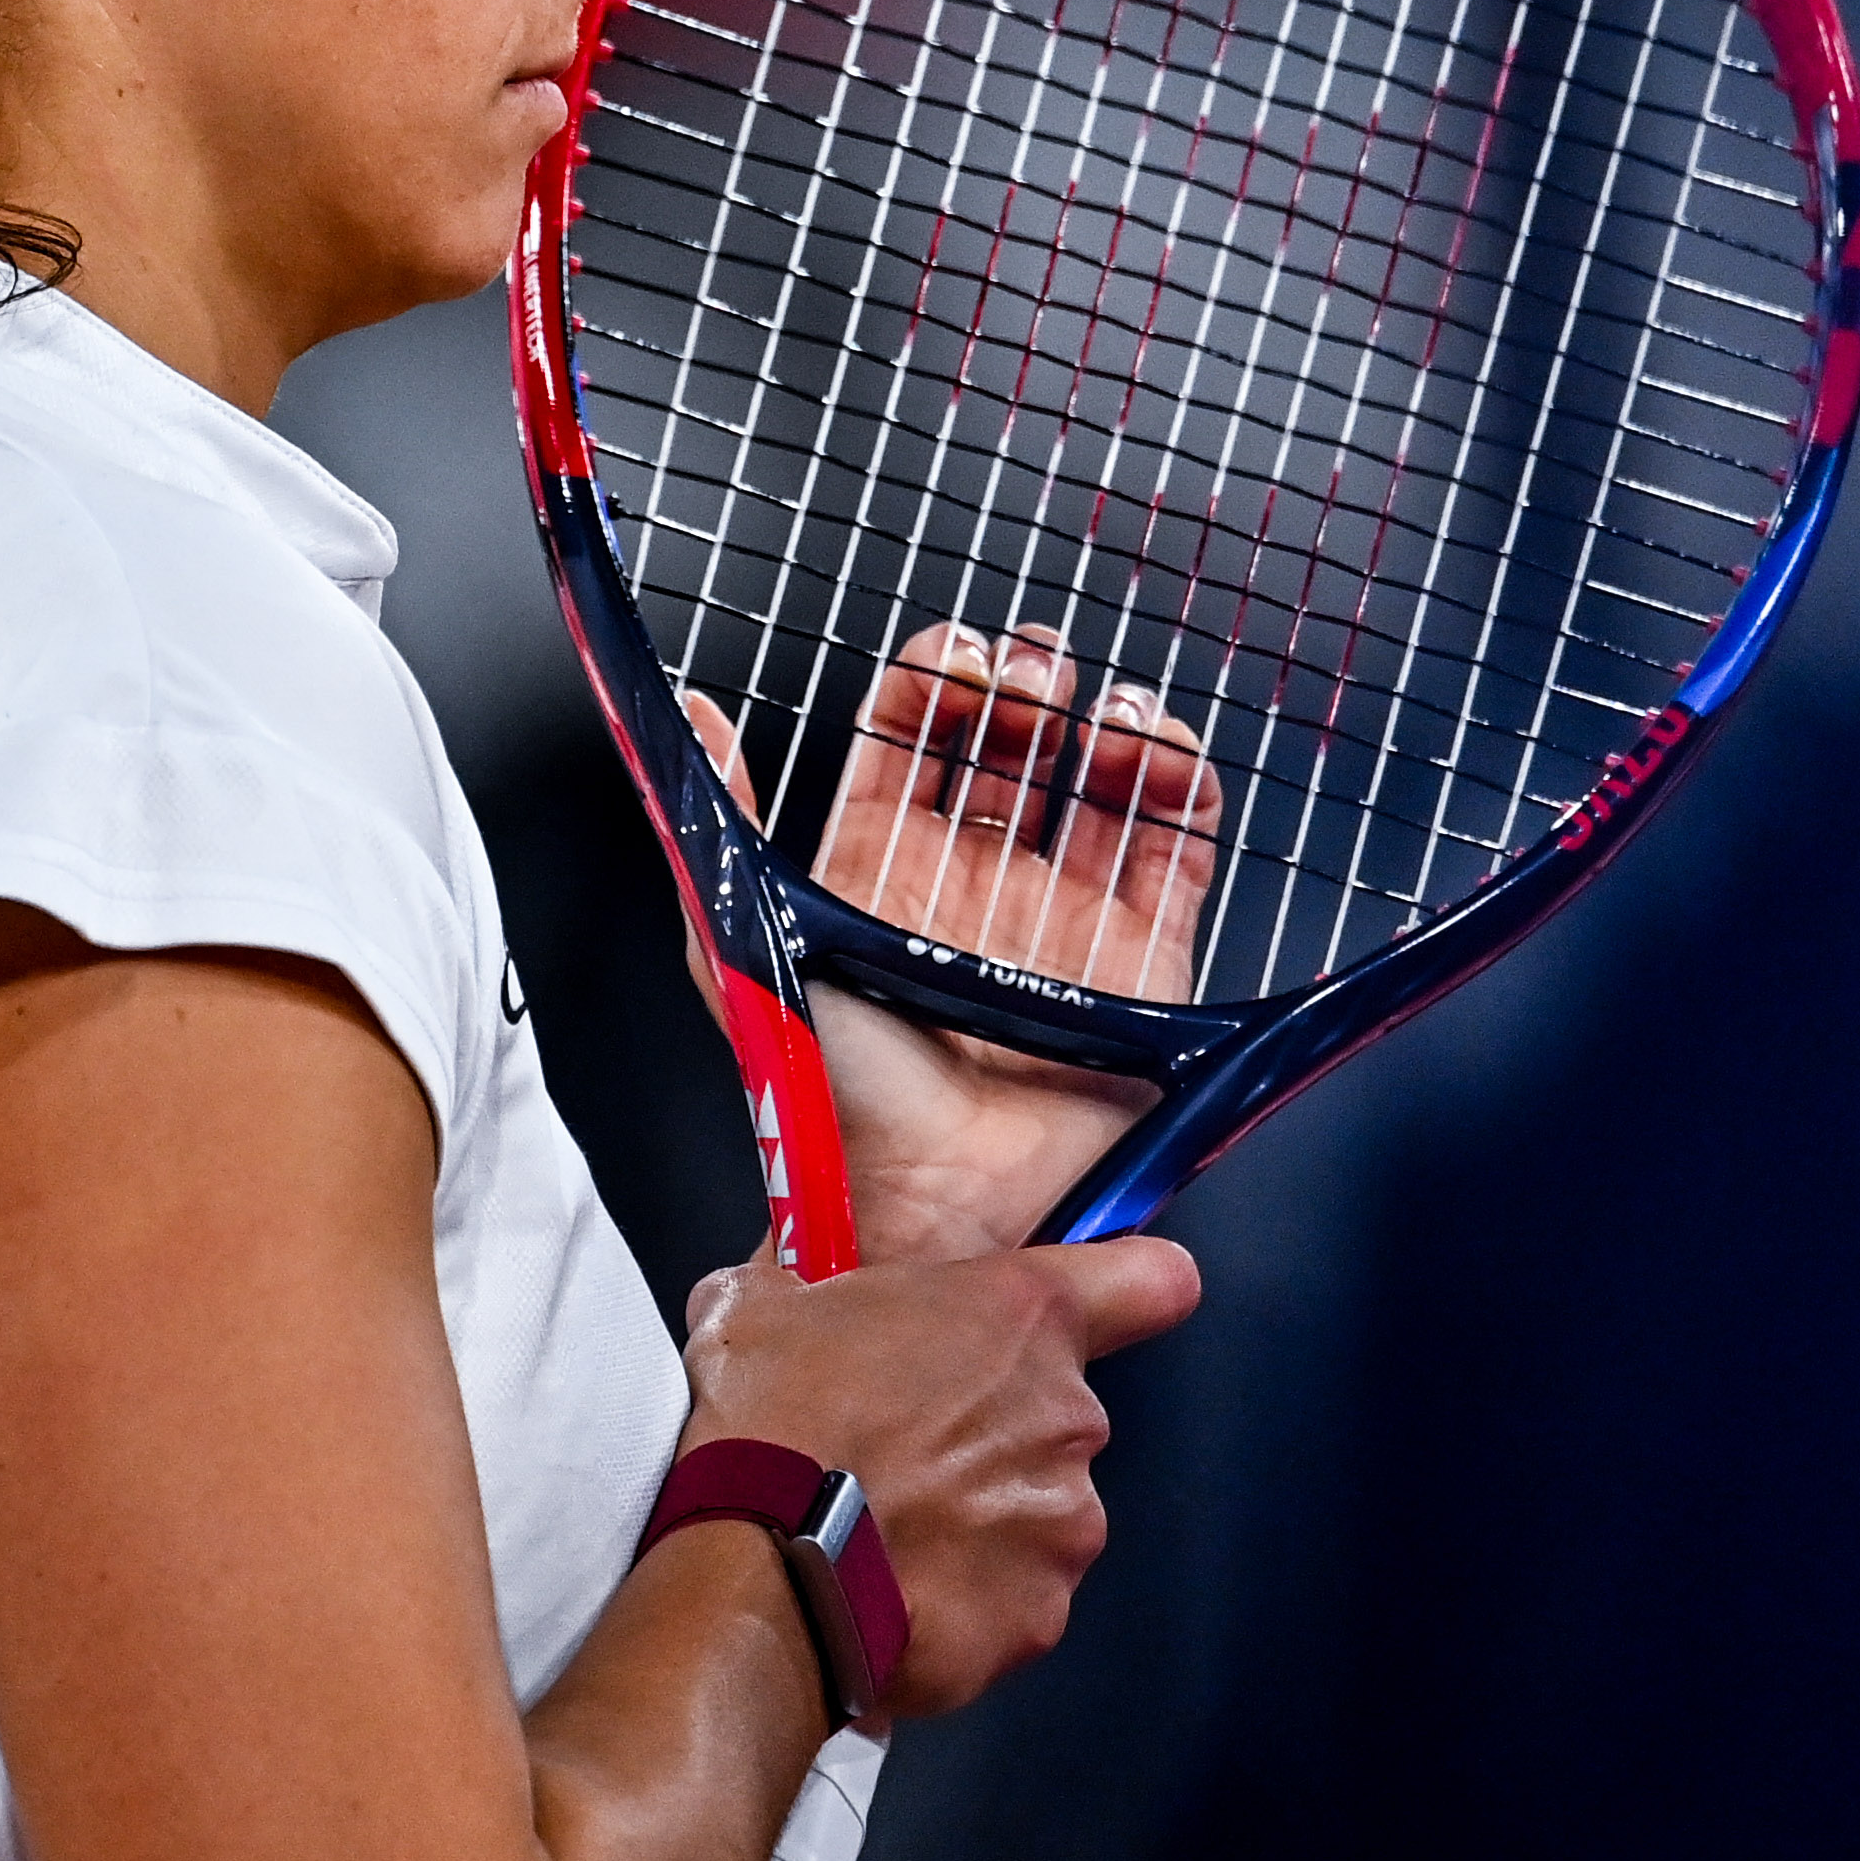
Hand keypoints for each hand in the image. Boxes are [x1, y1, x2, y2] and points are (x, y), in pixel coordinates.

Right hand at [674, 1235, 1202, 1719]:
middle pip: (1060, 1419)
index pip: (1156, 1281)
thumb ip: (802, 1286)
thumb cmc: (771, 1422)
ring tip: (883, 1541)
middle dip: (995, 1438)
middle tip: (902, 1457)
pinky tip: (887, 1601)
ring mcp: (1064, 1528)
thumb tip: (776, 1288)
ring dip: (978, 1530)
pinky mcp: (1037, 1622)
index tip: (1090, 1317)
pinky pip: (1008, 1608)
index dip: (1131, 1292)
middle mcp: (1071, 1420)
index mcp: (1026, 1320)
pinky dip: (960, 1609)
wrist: (754, 1574)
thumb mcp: (762, 1306)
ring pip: (1036, 1520)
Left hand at [680, 626, 1225, 1260]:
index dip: (938, 688)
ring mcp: (1063, 921)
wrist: (925, 1201)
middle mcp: (976, 889)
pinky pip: (1175, 854)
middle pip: (1016, 753)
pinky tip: (1159, 755)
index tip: (955, 659)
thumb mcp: (745, 942)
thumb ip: (715, 823)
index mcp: (886, 875)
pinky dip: (1178, 790)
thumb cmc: (831, 1093)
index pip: (917, 747)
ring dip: (1109, 727)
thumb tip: (682, 713)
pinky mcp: (1140, 965)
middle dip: (1027, 690)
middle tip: (1034, 670)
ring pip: (1100, 789)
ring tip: (1104, 707)